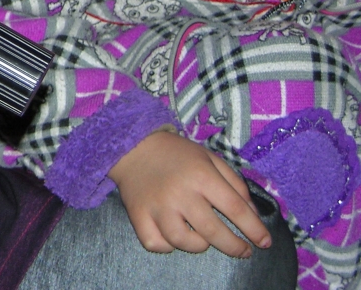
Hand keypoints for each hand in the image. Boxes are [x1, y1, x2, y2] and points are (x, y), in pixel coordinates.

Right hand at [109, 129, 271, 256]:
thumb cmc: (177, 154)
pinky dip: (167, 245)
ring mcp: (157, 206)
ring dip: (199, 245)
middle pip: (214, 232)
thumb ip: (235, 184)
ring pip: (184, 242)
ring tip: (204, 238)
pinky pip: (156, 243)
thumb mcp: (210, 158)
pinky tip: (173, 236)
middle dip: (235, 247)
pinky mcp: (138, 215)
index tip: (264, 242)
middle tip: (243, 250)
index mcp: (201, 175)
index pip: (236, 209)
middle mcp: (180, 193)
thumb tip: (253, 215)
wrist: (132, 146)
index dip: (255, 229)